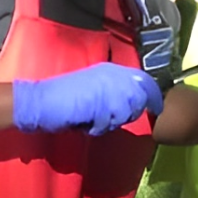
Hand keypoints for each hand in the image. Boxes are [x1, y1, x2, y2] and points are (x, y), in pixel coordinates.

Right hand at [12, 62, 162, 136]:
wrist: (39, 101)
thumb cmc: (64, 98)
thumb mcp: (94, 89)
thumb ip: (114, 93)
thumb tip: (135, 104)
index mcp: (112, 70)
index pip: (144, 80)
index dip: (153, 96)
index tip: (157, 108)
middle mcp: (112, 75)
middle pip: (138, 100)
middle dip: (127, 114)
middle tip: (104, 118)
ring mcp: (105, 87)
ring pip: (124, 113)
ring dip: (110, 122)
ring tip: (91, 120)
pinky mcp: (97, 102)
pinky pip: (107, 123)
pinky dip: (97, 127)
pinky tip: (84, 122)